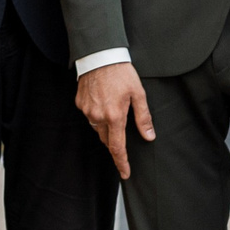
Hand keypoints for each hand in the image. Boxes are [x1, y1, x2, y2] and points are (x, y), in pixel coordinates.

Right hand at [76, 62, 153, 178]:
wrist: (99, 55)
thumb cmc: (121, 73)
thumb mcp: (138, 94)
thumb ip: (143, 117)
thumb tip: (149, 136)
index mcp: (115, 116)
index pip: (118, 147)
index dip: (122, 162)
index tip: (125, 173)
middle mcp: (98, 117)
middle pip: (106, 139)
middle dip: (115, 141)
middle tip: (122, 130)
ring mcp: (87, 110)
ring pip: (97, 128)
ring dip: (106, 126)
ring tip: (114, 108)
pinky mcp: (80, 103)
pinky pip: (90, 115)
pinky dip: (97, 114)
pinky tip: (103, 100)